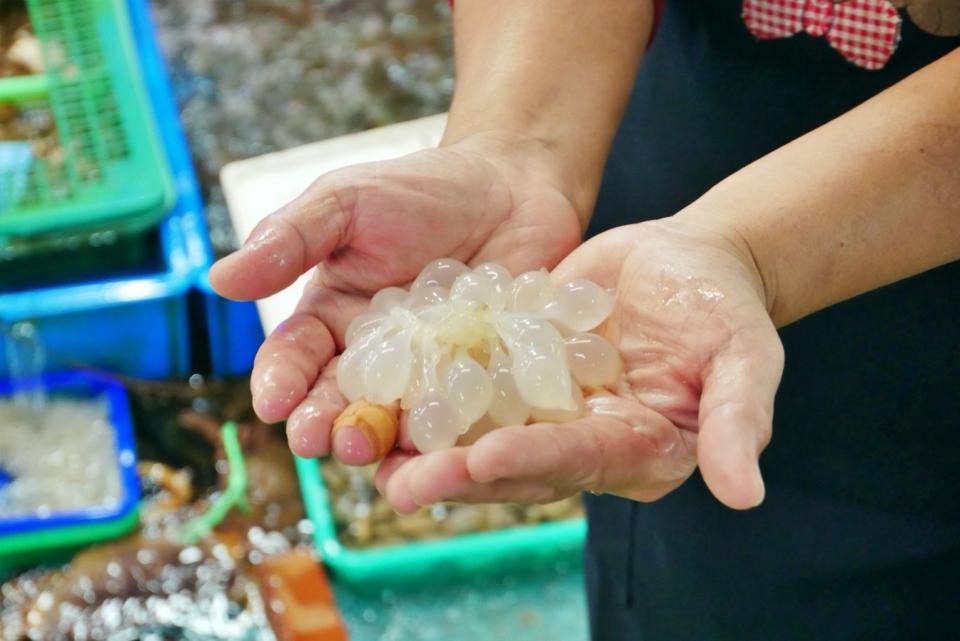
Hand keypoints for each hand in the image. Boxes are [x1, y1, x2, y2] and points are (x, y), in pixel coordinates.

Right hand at [209, 132, 581, 459]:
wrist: (513, 186)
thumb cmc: (423, 188)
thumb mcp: (347, 201)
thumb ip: (291, 239)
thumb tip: (219, 279)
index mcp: (331, 318)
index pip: (294, 357)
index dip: (280, 381)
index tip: (272, 403)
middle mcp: (374, 358)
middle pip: (338, 401)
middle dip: (322, 422)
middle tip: (317, 438)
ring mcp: (428, 375)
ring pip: (394, 420)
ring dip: (377, 438)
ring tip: (367, 446)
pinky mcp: (480, 383)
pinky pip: (460, 416)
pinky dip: (447, 434)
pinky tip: (442, 444)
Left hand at [375, 217, 783, 510]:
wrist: (688, 257)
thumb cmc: (724, 305)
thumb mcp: (744, 355)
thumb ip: (737, 421)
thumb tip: (746, 496)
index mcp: (636, 449)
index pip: (581, 462)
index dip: (534, 462)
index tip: (484, 459)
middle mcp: (582, 440)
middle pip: (516, 464)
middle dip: (459, 474)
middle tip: (401, 482)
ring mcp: (545, 408)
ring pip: (477, 432)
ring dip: (426, 444)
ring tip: (369, 449)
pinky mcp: (517, 369)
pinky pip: (469, 380)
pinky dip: (427, 386)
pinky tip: (378, 384)